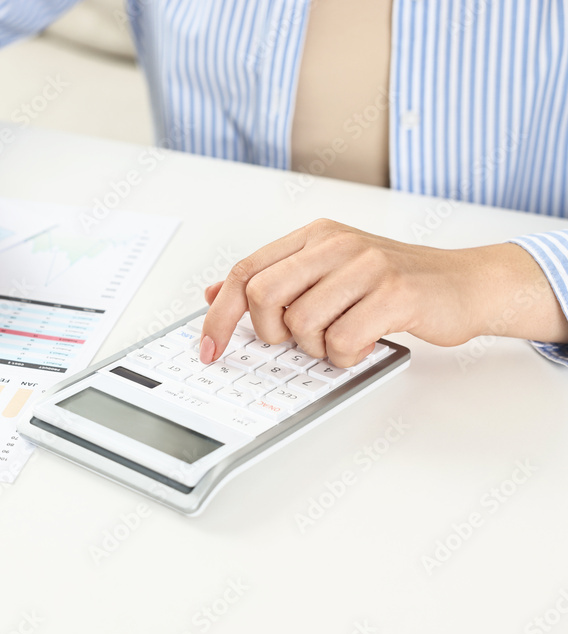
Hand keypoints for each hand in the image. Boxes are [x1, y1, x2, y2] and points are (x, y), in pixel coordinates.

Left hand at [200, 219, 567, 366]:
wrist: (464, 283)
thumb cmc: (393, 282)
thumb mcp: (327, 272)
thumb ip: (274, 280)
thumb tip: (212, 294)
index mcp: (313, 236)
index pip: (244, 272)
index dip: (219, 314)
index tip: (209, 348)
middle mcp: (335, 243)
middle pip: (262, 296)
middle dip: (271, 332)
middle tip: (297, 340)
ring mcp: (366, 266)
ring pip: (301, 323)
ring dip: (316, 347)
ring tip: (342, 337)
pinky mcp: (394, 293)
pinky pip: (343, 341)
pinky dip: (346, 357)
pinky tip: (364, 344)